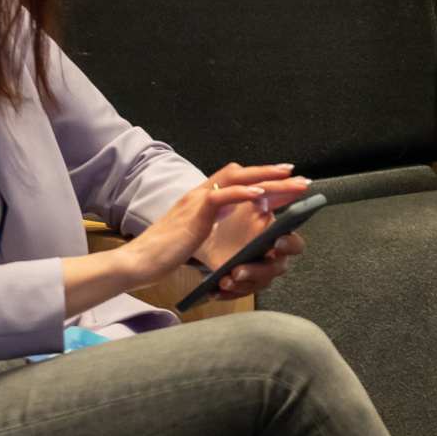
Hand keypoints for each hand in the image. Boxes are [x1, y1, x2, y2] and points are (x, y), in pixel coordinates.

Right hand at [114, 163, 303, 291]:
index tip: (286, 179)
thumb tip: (228, 222)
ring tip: (290, 180)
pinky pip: (221, 196)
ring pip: (236, 178)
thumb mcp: (192, 235)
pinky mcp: (193, 214)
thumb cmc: (163, 253)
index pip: (236, 179)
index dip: (262, 177)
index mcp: (200, 198)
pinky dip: (243, 193)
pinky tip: (261, 196)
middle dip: (272, 173)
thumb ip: (209, 224)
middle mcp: (199, 193)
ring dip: (266, 178)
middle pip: (241, 173)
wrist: (137, 262)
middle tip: (299, 176)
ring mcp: (196, 201)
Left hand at [194, 183, 309, 300]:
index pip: (294, 244)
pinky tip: (214, 290)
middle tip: (238, 269)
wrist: (211, 234)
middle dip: (257, 271)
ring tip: (224, 279)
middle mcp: (271, 258)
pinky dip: (227, 293)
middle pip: (274, 270)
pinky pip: (237, 294)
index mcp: (278, 237)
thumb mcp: (247, 203)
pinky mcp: (241, 284)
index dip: (289, 244)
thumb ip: (262, 195)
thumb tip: (270, 183)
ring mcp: (256, 273)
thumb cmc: (235, 217)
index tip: (277, 241)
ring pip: (255, 284)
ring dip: (240, 283)